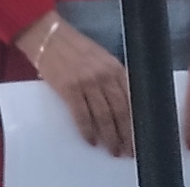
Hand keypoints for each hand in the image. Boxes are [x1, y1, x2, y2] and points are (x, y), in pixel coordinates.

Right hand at [23, 12, 136, 157]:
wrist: (49, 37)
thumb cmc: (75, 48)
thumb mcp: (102, 58)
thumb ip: (114, 77)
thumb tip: (125, 105)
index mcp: (115, 68)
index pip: (132, 100)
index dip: (137, 122)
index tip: (140, 138)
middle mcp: (104, 75)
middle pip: (121, 111)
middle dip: (126, 134)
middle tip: (128, 151)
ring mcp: (87, 82)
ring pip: (104, 116)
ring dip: (110, 137)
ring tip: (113, 150)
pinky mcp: (69, 88)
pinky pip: (81, 115)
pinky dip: (87, 131)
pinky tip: (91, 141)